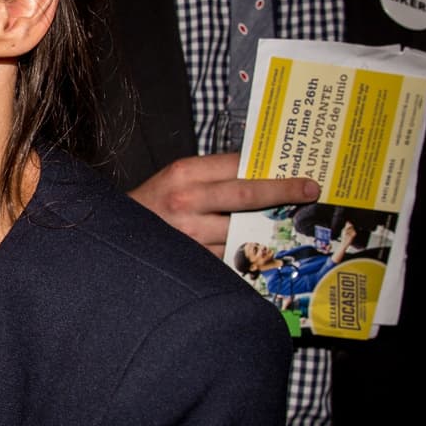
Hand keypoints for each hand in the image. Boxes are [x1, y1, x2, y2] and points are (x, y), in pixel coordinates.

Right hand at [128, 154, 320, 257]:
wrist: (116, 234)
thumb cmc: (152, 202)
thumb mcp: (178, 178)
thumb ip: (213, 175)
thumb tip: (260, 173)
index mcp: (184, 174)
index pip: (238, 167)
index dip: (273, 172)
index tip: (301, 177)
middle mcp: (187, 201)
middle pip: (246, 195)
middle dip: (283, 192)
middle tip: (309, 192)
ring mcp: (190, 234)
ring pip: (243, 229)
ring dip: (269, 228)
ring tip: (289, 225)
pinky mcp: (193, 259)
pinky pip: (231, 256)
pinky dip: (249, 253)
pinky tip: (264, 251)